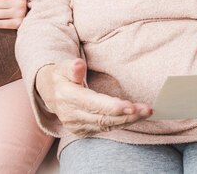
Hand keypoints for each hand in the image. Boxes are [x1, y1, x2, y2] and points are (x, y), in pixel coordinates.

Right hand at [35, 59, 152, 136]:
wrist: (48, 92)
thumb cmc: (59, 76)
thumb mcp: (61, 66)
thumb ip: (71, 67)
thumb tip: (78, 65)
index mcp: (67, 97)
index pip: (93, 104)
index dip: (112, 107)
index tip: (131, 106)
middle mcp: (71, 114)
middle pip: (103, 117)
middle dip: (127, 115)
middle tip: (147, 109)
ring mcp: (76, 125)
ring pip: (106, 125)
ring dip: (128, 120)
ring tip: (146, 112)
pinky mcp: (82, 130)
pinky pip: (104, 129)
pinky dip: (121, 123)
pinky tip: (134, 117)